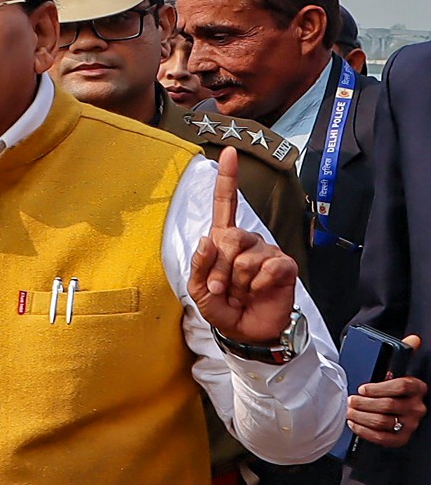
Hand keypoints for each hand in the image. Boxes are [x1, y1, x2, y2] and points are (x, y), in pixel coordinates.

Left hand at [189, 148, 299, 343]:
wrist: (247, 332)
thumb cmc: (222, 307)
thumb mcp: (199, 290)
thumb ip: (199, 266)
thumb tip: (207, 239)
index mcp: (223, 240)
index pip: (225, 204)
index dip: (227, 178)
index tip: (228, 152)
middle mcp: (247, 241)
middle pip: (229, 238)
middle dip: (219, 269)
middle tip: (222, 289)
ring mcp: (267, 251)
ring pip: (245, 258)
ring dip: (237, 281)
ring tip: (241, 292)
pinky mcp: (285, 266)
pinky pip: (268, 268)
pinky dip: (258, 285)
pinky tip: (259, 292)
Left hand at [349, 335, 426, 446]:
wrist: (393, 409)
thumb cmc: (389, 387)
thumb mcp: (395, 370)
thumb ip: (402, 353)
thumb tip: (414, 339)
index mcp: (417, 388)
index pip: (402, 386)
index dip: (379, 387)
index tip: (362, 388)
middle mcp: (416, 407)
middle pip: (388, 405)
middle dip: (364, 402)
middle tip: (350, 399)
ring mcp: (410, 424)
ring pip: (382, 421)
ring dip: (361, 416)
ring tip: (349, 410)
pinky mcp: (401, 438)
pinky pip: (382, 438)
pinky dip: (365, 431)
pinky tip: (354, 423)